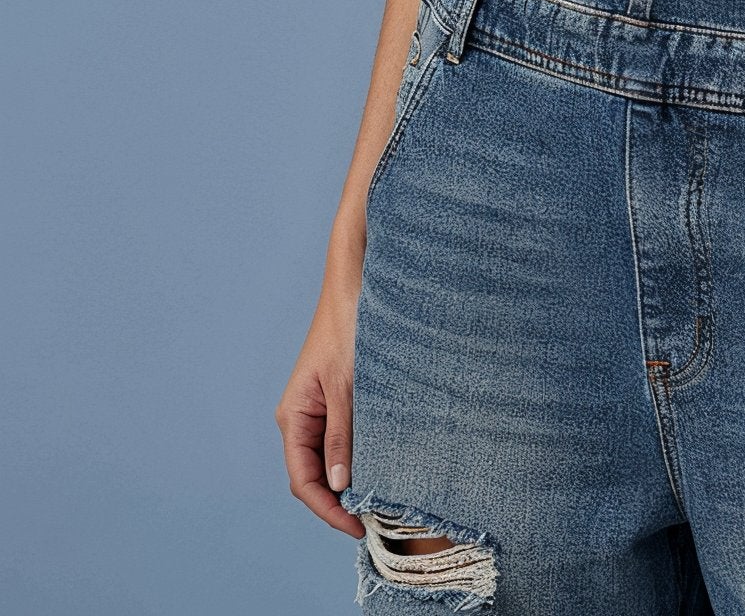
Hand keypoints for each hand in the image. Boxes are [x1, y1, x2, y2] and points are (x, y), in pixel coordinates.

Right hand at [276, 286, 364, 536]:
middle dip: (338, 501)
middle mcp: (300, 418)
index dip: (327, 510)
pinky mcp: (335, 399)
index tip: (357, 527)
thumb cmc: (348, 329)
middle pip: (312, 476)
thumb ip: (342, 434)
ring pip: (327, 459)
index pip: (303, 480)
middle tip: (373, 520)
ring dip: (348, 480)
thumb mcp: (348, 385)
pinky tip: (378, 465)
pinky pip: (340, 438)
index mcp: (294, 417)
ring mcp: (317, 409)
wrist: (355, 287)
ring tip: (378, 500)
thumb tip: (339, 482)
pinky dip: (355, 457)